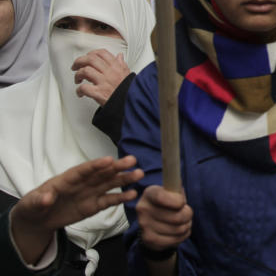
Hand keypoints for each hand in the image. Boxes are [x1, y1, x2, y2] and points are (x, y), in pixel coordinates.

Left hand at [10, 156, 141, 264]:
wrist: (39, 219)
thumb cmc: (34, 205)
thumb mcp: (31, 204)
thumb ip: (40, 199)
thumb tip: (46, 198)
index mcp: (67, 178)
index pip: (83, 170)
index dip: (96, 165)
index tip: (109, 160)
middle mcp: (83, 183)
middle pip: (101, 173)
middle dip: (116, 167)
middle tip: (132, 160)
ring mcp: (90, 193)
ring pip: (110, 183)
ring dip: (124, 178)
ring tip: (139, 174)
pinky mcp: (94, 205)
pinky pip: (109, 200)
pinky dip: (121, 197)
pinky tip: (133, 193)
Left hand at [73, 49, 130, 106]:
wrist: (129, 104)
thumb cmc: (128, 91)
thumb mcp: (127, 74)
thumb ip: (122, 64)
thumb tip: (119, 56)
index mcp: (116, 67)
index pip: (101, 53)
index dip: (91, 53)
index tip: (87, 57)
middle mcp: (109, 72)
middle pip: (90, 59)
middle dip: (79, 61)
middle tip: (76, 66)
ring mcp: (103, 82)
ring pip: (85, 71)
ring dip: (78, 75)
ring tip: (78, 79)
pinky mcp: (98, 93)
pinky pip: (84, 88)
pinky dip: (79, 90)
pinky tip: (80, 93)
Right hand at [136, 185, 192, 253]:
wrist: (153, 223)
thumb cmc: (167, 203)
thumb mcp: (171, 191)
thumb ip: (176, 188)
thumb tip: (178, 187)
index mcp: (149, 193)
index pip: (162, 197)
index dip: (178, 201)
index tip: (182, 202)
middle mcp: (143, 209)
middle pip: (177, 216)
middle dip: (188, 214)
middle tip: (186, 213)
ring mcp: (144, 226)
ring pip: (179, 229)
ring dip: (187, 225)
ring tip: (183, 221)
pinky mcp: (149, 240)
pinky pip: (176, 239)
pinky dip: (183, 235)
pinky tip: (179, 231)